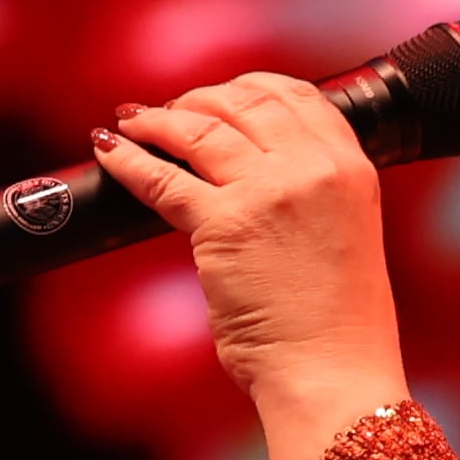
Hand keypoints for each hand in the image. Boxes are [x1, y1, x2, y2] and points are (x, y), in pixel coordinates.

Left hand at [90, 78, 409, 459]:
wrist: (331, 373)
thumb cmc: (334, 325)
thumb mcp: (344, 236)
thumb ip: (311, 197)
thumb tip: (253, 177)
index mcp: (352, 169)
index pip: (298, 96)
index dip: (249, 86)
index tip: (219, 94)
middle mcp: (314, 169)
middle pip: (244, 103)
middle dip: (198, 100)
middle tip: (168, 111)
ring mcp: (269, 192)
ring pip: (200, 130)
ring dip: (157, 121)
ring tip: (131, 123)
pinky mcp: (225, 224)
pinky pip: (162, 178)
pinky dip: (128, 160)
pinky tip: (108, 152)